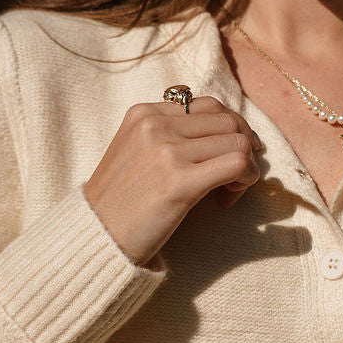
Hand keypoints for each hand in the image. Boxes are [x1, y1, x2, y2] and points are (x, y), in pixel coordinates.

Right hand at [84, 97, 261, 265]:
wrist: (96, 236)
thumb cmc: (120, 200)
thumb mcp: (134, 150)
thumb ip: (168, 134)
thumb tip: (220, 132)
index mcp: (144, 113)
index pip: (209, 106)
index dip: (229, 129)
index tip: (228, 154)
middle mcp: (155, 125)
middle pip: (228, 121)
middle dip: (244, 145)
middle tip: (236, 175)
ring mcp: (167, 151)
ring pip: (238, 141)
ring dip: (247, 166)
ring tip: (230, 190)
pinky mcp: (180, 181)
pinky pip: (237, 164)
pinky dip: (246, 179)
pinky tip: (229, 198)